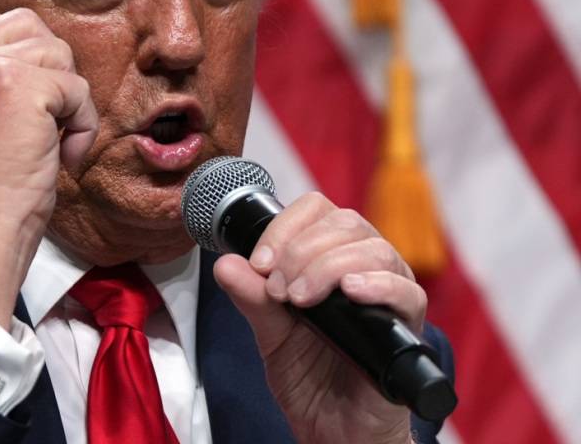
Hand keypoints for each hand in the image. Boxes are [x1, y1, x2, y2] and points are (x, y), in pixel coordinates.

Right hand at [0, 7, 98, 328]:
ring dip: (68, 101)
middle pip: (30, 28)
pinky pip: (78, 88)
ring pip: (58, 54)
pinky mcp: (19, 85)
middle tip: (40, 125)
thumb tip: (40, 53)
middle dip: (50, 73)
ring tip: (50, 142)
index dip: (24, 60)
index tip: (23, 112)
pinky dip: (83, 125)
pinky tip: (61, 156)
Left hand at [213, 192, 422, 443]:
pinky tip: (351, 292)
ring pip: (374, 249)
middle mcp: (364, 268)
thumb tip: (224, 265)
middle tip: (277, 289)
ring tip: (299, 300)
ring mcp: (389, 294)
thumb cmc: (310, 378)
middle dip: (302, 249)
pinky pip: (407, 291)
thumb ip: (252, 298)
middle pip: (345, 223)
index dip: (285, 227)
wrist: (333, 430)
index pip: (317, 211)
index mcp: (330, 260)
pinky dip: (378, 284)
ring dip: (327, 266)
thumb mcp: (270, 334)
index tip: (260, 263)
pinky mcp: (407, 327)